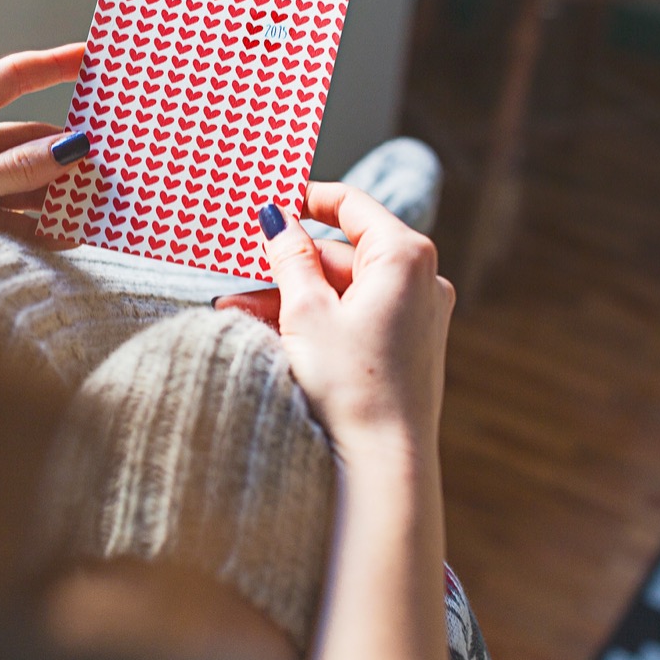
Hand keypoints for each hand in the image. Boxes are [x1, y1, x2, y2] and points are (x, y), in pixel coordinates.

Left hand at [0, 45, 89, 276]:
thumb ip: (17, 171)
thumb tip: (74, 147)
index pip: (13, 77)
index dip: (57, 64)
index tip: (99, 57)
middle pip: (28, 134)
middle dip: (69, 150)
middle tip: (115, 159)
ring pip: (26, 177)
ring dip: (60, 192)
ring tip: (101, 204)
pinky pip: (14, 212)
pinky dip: (40, 223)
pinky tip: (71, 233)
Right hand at [217, 184, 454, 461]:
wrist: (382, 461)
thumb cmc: (350, 385)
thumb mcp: (306, 311)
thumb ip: (289, 256)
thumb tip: (277, 217)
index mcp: (405, 256)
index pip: (351, 205)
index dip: (307, 198)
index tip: (270, 202)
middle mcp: (422, 279)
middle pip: (344, 252)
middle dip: (288, 265)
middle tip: (237, 275)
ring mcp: (419, 314)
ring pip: (345, 288)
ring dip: (294, 296)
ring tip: (239, 311)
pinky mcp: (408, 346)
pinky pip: (356, 315)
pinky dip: (318, 318)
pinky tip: (271, 331)